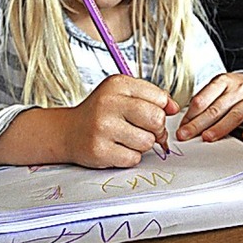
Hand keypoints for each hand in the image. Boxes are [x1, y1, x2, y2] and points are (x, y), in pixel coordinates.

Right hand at [63, 75, 179, 167]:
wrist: (68, 131)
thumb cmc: (100, 112)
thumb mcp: (123, 94)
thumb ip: (151, 97)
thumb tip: (174, 108)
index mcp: (118, 84)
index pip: (160, 98)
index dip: (161, 110)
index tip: (151, 115)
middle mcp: (109, 103)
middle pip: (156, 119)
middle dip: (157, 129)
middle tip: (146, 130)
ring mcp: (103, 127)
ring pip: (147, 142)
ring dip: (142, 144)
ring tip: (127, 138)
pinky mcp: (100, 150)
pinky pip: (134, 158)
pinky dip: (130, 156)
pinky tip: (117, 148)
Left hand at [176, 73, 242, 142]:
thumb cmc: (231, 92)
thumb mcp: (216, 91)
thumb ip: (204, 105)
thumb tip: (185, 125)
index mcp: (222, 81)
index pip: (202, 99)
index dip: (190, 115)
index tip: (181, 128)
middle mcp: (238, 88)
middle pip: (215, 109)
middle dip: (198, 124)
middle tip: (185, 135)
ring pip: (234, 115)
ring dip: (219, 128)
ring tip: (207, 137)